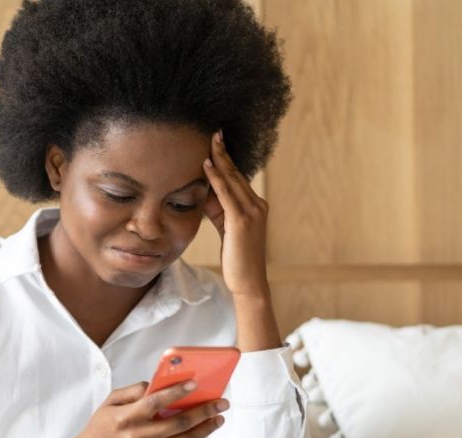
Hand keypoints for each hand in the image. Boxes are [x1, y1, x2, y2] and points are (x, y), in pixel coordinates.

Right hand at [36, 380, 229, 437]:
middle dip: (204, 411)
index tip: (195, 383)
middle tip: (221, 403)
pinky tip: (192, 433)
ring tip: (217, 419)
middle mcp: (137, 437)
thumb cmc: (98, 430)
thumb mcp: (109, 403)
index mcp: (126, 417)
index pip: (156, 401)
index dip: (177, 391)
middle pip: (179, 423)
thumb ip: (133, 391)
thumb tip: (156, 385)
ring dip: (204, 429)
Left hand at [202, 129, 270, 297]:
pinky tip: (207, 165)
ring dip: (220, 159)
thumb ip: (217, 209)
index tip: (216, 142)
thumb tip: (203, 191)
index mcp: (255, 206)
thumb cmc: (236, 258)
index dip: (226, 159)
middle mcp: (257, 205)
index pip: (237, 178)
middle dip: (224, 152)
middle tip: (213, 132)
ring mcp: (252, 212)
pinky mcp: (242, 221)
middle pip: (236, 174)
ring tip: (210, 140)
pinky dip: (216, 178)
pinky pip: (227, 194)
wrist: (248, 282)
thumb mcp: (226, 228)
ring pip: (232, 180)